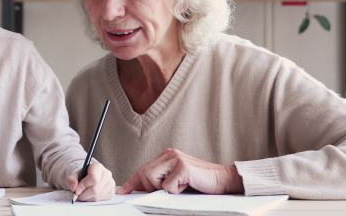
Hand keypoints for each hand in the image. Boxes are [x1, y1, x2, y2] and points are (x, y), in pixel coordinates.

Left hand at [66, 162, 114, 201]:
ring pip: (97, 196)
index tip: (76, 191)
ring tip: (83, 193)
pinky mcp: (111, 193)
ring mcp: (110, 184)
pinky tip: (89, 195)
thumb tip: (73, 186)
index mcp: (98, 167)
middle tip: (77, 195)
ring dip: (87, 198)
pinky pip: (100, 200)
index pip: (93, 178)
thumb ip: (72, 179)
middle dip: (84, 194)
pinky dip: (92, 200)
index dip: (83, 186)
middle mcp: (107, 174)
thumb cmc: (82, 175)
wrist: (88, 177)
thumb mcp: (74, 175)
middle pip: (95, 189)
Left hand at [118, 148, 243, 194]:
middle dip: (149, 187)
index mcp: (167, 156)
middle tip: (166, 191)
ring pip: (152, 179)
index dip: (132, 180)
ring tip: (180, 186)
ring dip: (164, 189)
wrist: (222, 180)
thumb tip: (142, 190)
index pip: (144, 168)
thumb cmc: (200, 183)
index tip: (122, 190)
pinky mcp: (183, 167)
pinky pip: (167, 186)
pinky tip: (187, 185)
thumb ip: (161, 181)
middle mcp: (169, 154)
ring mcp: (176, 159)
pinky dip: (175, 191)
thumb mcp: (177, 180)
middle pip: (144, 173)